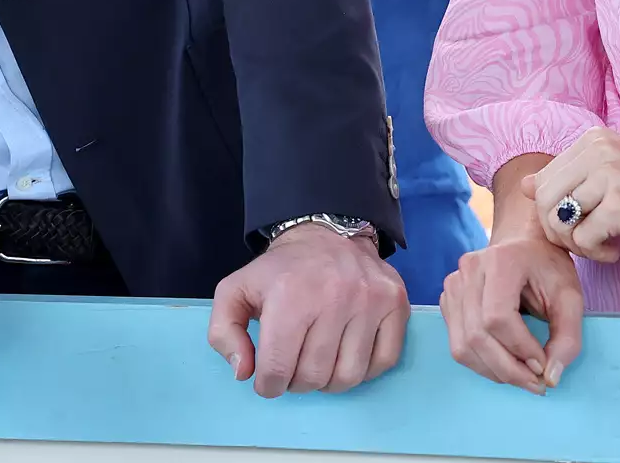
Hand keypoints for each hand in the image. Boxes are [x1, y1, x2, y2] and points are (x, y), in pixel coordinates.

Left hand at [207, 224, 407, 397]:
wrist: (327, 235)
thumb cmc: (280, 271)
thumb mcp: (235, 291)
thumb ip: (223, 333)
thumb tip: (243, 371)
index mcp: (289, 295)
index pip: (278, 369)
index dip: (268, 383)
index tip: (269, 375)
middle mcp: (334, 295)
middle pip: (314, 377)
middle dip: (298, 382)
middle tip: (294, 366)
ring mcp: (370, 300)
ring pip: (349, 377)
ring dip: (329, 381)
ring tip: (319, 361)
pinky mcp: (396, 303)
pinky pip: (383, 362)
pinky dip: (364, 370)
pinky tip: (347, 354)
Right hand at [440, 231, 583, 395]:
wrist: (523, 243)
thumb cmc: (547, 268)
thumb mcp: (570, 297)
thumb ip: (568, 337)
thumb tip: (550, 378)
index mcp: (500, 261)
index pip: (498, 317)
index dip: (520, 349)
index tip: (543, 365)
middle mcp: (469, 269)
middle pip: (478, 335)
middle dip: (508, 369)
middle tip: (536, 383)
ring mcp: (453, 284)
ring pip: (463, 346)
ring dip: (494, 371)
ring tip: (522, 376)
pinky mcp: (447, 300)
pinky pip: (458, 345)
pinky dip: (482, 364)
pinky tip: (505, 363)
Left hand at [528, 127, 619, 260]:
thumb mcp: (614, 174)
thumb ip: (569, 178)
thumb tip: (523, 186)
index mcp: (592, 140)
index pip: (542, 182)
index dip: (554, 213)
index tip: (582, 223)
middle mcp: (597, 151)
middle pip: (542, 202)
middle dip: (558, 232)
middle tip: (587, 242)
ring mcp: (608, 177)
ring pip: (558, 222)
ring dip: (578, 246)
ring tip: (604, 247)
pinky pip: (582, 240)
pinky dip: (597, 255)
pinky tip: (618, 251)